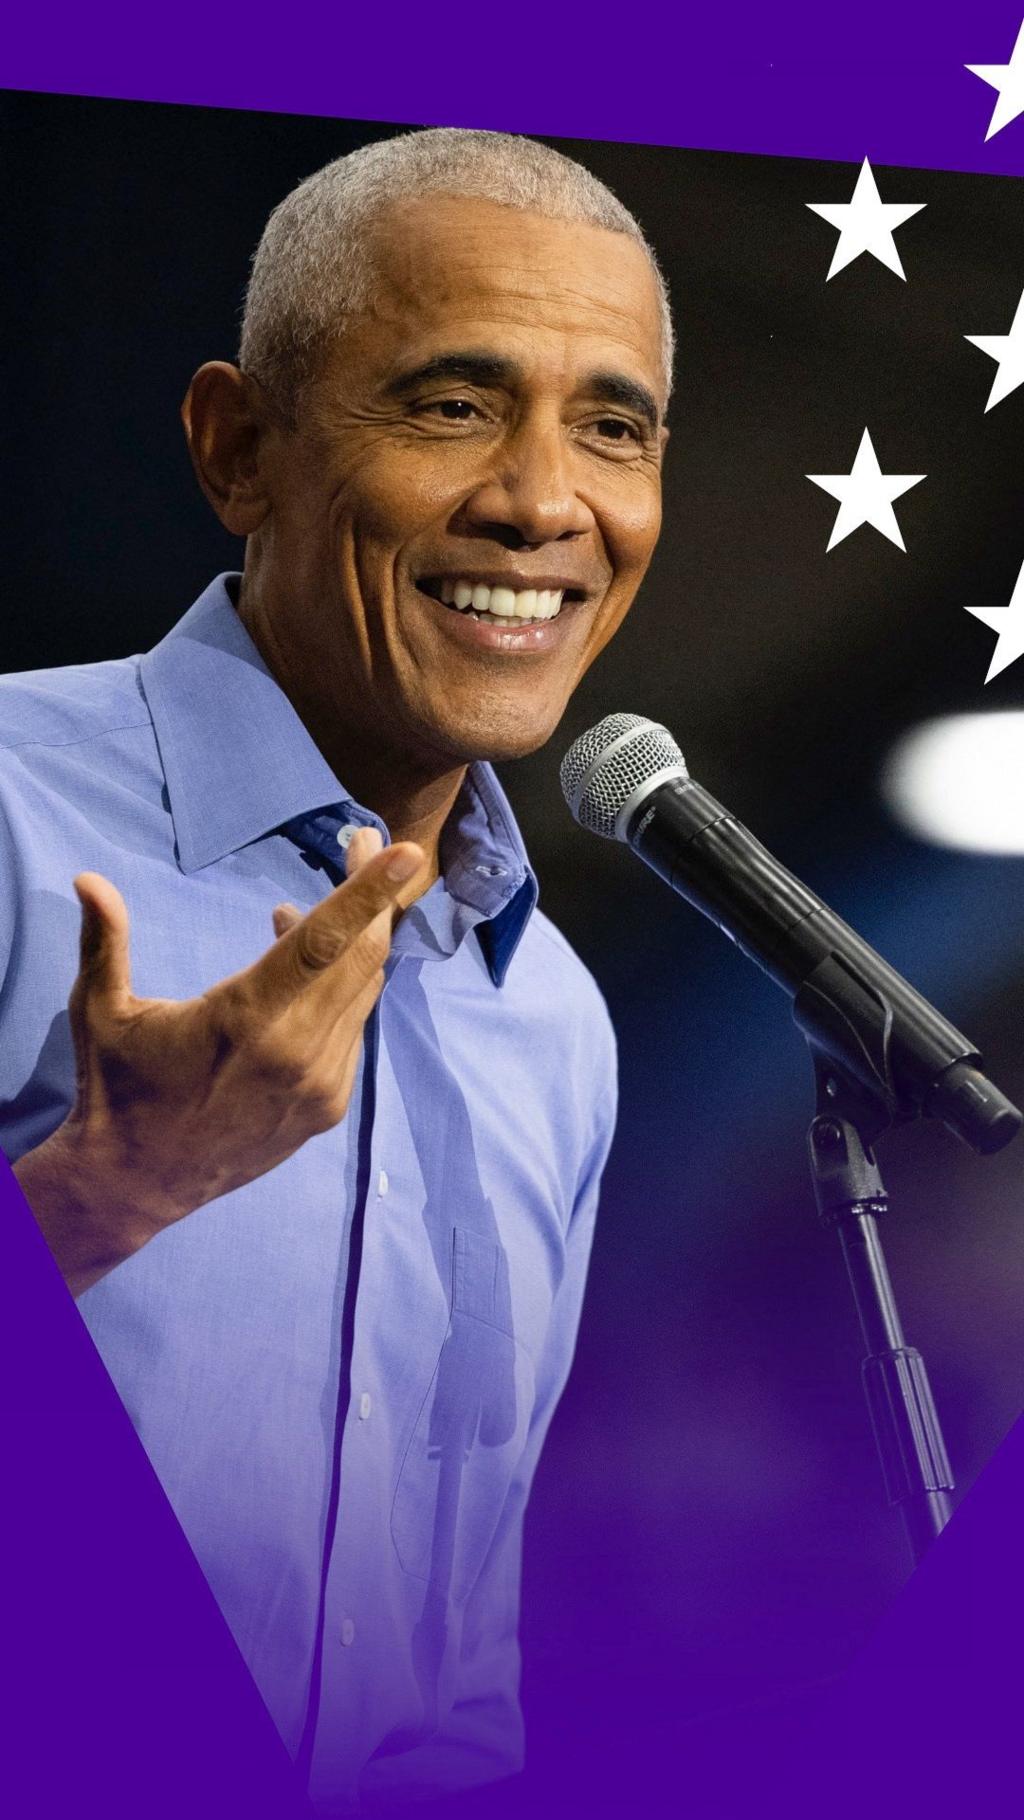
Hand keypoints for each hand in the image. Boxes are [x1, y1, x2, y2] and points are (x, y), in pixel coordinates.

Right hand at [13, 828, 422, 1291]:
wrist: (137, 1184)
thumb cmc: (117, 1087)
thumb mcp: (101, 1011)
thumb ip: (104, 941)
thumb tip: (88, 877)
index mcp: (247, 1018)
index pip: (324, 942)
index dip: (368, 894)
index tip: (404, 854)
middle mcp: (297, 1051)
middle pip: (362, 957)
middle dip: (374, 896)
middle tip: (365, 842)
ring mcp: (320, 1084)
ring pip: (364, 991)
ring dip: (356, 939)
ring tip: (302, 911)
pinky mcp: (329, 1107)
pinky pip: (353, 1028)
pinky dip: (342, 988)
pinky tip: (308, 970)